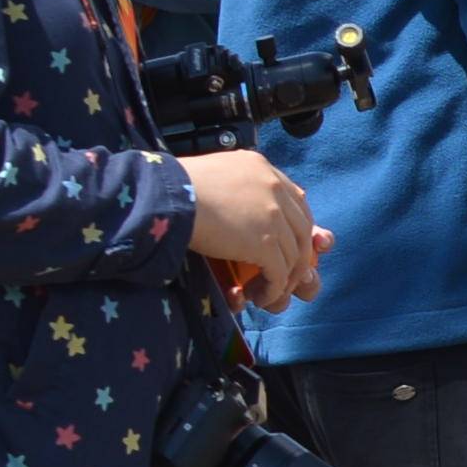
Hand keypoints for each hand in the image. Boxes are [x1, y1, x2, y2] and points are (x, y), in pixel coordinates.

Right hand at [183, 153, 323, 309]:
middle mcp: (274, 188)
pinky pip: (279, 273)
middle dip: (298, 257)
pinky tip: (259, 298)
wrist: (163, 195)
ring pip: (294, 255)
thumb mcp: (213, 173)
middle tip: (284, 276)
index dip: (297, 227)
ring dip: (284, 279)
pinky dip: (273, 290)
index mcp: (261, 168)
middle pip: (303, 229)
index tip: (288, 245)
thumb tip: (234, 202)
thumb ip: (234, 185)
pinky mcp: (264, 242)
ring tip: (268, 292)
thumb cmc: (173, 186)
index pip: (296, 200)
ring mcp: (273, 216)